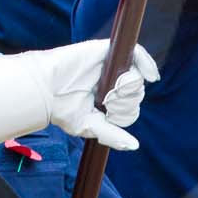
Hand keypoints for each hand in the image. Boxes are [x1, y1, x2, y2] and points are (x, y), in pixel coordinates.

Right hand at [20, 40, 157, 149]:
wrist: (45, 90)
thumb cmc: (62, 109)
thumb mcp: (89, 126)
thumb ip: (112, 135)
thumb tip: (135, 145)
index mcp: (107, 100)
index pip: (131, 108)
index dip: (126, 113)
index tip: (109, 114)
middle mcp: (111, 83)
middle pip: (136, 93)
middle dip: (125, 102)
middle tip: (106, 101)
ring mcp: (111, 66)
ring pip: (137, 78)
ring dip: (129, 89)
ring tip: (109, 91)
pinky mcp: (107, 51)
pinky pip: (137, 54)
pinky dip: (147, 64)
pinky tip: (152, 76)